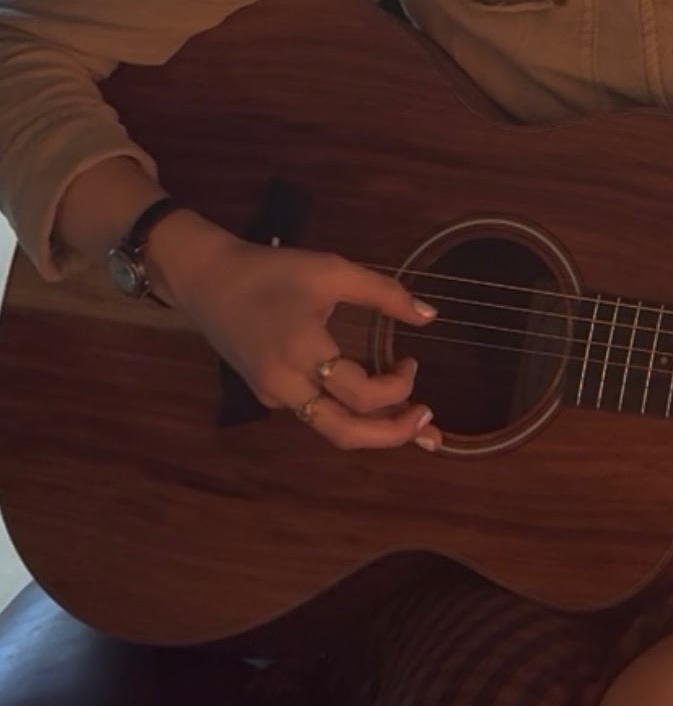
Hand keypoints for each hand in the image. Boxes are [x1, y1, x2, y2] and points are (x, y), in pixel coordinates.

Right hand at [150, 211, 441, 451]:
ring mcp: (273, 395)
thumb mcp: (332, 270)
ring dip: (373, 431)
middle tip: (427, 425)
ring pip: (329, 429)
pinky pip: (314, 413)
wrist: (207, 280)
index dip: (398, 387)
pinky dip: (346, 414)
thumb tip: (431, 316)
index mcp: (303, 352)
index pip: (361, 395)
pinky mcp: (266, 395)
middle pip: (345, 433)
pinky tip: (368, 403)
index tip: (411, 360)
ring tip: (410, 424)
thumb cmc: (272, 271)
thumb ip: (383, 293)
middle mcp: (286, 384)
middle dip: (392, 435)